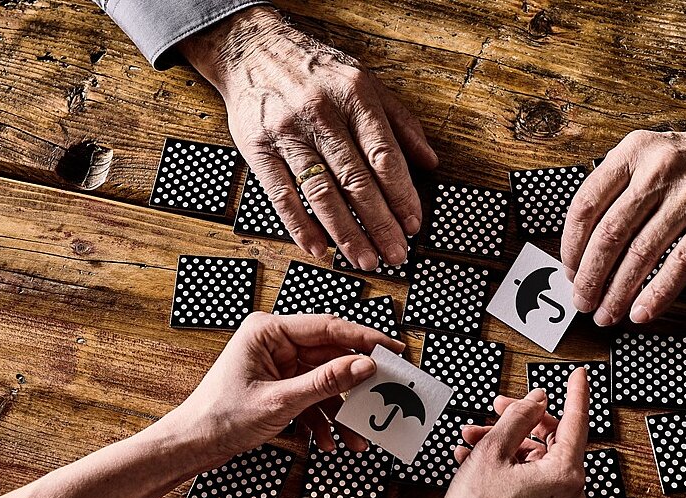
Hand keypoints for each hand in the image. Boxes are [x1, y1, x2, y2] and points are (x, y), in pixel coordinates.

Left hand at [158, 313, 404, 470]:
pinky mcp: (280, 384)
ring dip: (340, 410)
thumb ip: (325, 382)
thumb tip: (364, 366)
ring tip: (357, 435)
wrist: (191, 445)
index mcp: (268, 330)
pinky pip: (312, 396)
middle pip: (330, 355)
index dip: (364, 339)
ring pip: (324, 381)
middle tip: (385, 392)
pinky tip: (328, 440)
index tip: (392, 349)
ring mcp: (278, 364)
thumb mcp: (279, 401)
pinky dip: (322, 418)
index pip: (328, 327)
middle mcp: (275, 342)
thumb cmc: (220, 417)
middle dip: (354, 383)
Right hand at [181, 6, 438, 269]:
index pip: (384, 156)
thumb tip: (431, 162)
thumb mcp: (368, 84)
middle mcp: (322, 115)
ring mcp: (288, 133)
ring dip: (345, 233)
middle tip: (396, 254)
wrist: (255, 50)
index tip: (413, 224)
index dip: (402, 195)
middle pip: (356, 181)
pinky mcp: (258, 149)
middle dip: (379, 224)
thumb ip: (401, 124)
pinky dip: (300, 227)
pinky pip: (282, 195)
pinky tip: (319, 248)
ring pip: (321, 193)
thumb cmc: (318, 72)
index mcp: (355, 97)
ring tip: (365, 259)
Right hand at [413, 370, 589, 497]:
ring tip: (472, 438)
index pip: (577, 421)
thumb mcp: (493, 451)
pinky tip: (476, 459)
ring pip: (537, 460)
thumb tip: (536, 400)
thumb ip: (519, 418)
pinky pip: (533, 480)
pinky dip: (509, 465)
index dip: (575, 392)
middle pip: (552, 440)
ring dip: (507, 444)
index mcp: (566, 474)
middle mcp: (570, 494)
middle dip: (520, 421)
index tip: (580, 375)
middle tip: (497, 407)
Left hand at [561, 118, 685, 325]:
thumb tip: (584, 251)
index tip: (569, 272)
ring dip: (618, 292)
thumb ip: (619, 192)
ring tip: (607, 313)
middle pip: (609, 234)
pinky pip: (680, 264)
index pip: (586, 205)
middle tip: (582, 302)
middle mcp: (659, 169)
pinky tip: (642, 311)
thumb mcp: (651, 158)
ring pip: (641, 253)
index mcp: (633, 152)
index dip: (571, 246)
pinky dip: (657, 293)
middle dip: (591, 277)